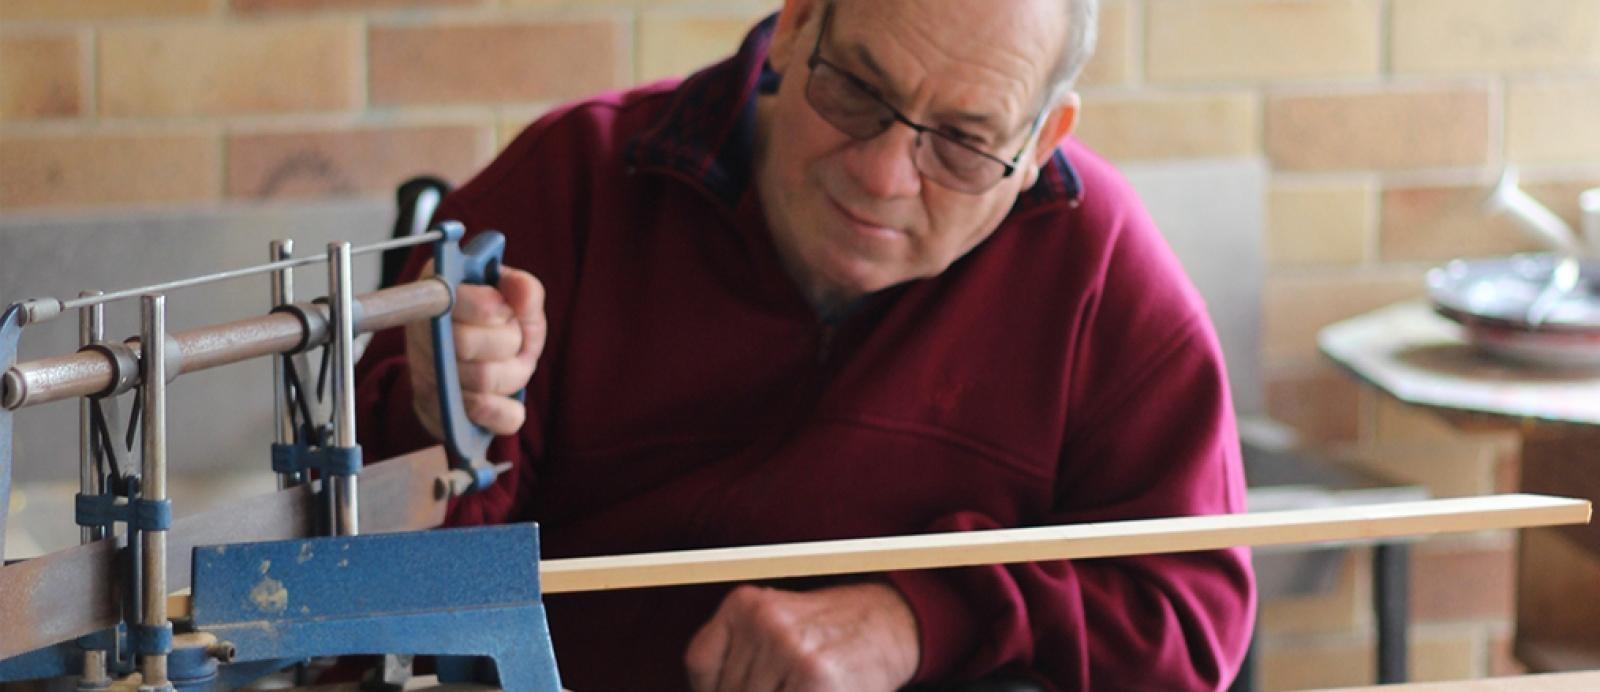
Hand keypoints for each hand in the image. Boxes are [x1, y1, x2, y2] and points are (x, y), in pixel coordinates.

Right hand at [404, 261, 545, 438]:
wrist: (478, 367)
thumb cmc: (497, 328)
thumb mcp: (514, 302)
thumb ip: (523, 291)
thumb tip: (521, 288)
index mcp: (437, 294)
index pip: (452, 301)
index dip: (487, 307)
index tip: (502, 309)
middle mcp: (421, 336)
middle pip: (464, 343)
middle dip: (507, 341)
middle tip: (511, 337)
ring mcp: (426, 378)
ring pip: (481, 379)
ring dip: (511, 373)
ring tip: (508, 363)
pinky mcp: (440, 415)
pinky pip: (483, 415)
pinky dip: (504, 412)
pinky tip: (508, 403)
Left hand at [685, 583, 919, 691]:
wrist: (889, 623)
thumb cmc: (826, 633)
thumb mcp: (772, 625)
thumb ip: (738, 658)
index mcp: (744, 603)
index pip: (699, 665)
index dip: (712, 688)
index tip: (733, 688)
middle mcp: (764, 620)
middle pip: (727, 690)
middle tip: (781, 684)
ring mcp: (789, 650)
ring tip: (797, 684)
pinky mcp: (815, 678)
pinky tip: (814, 690)